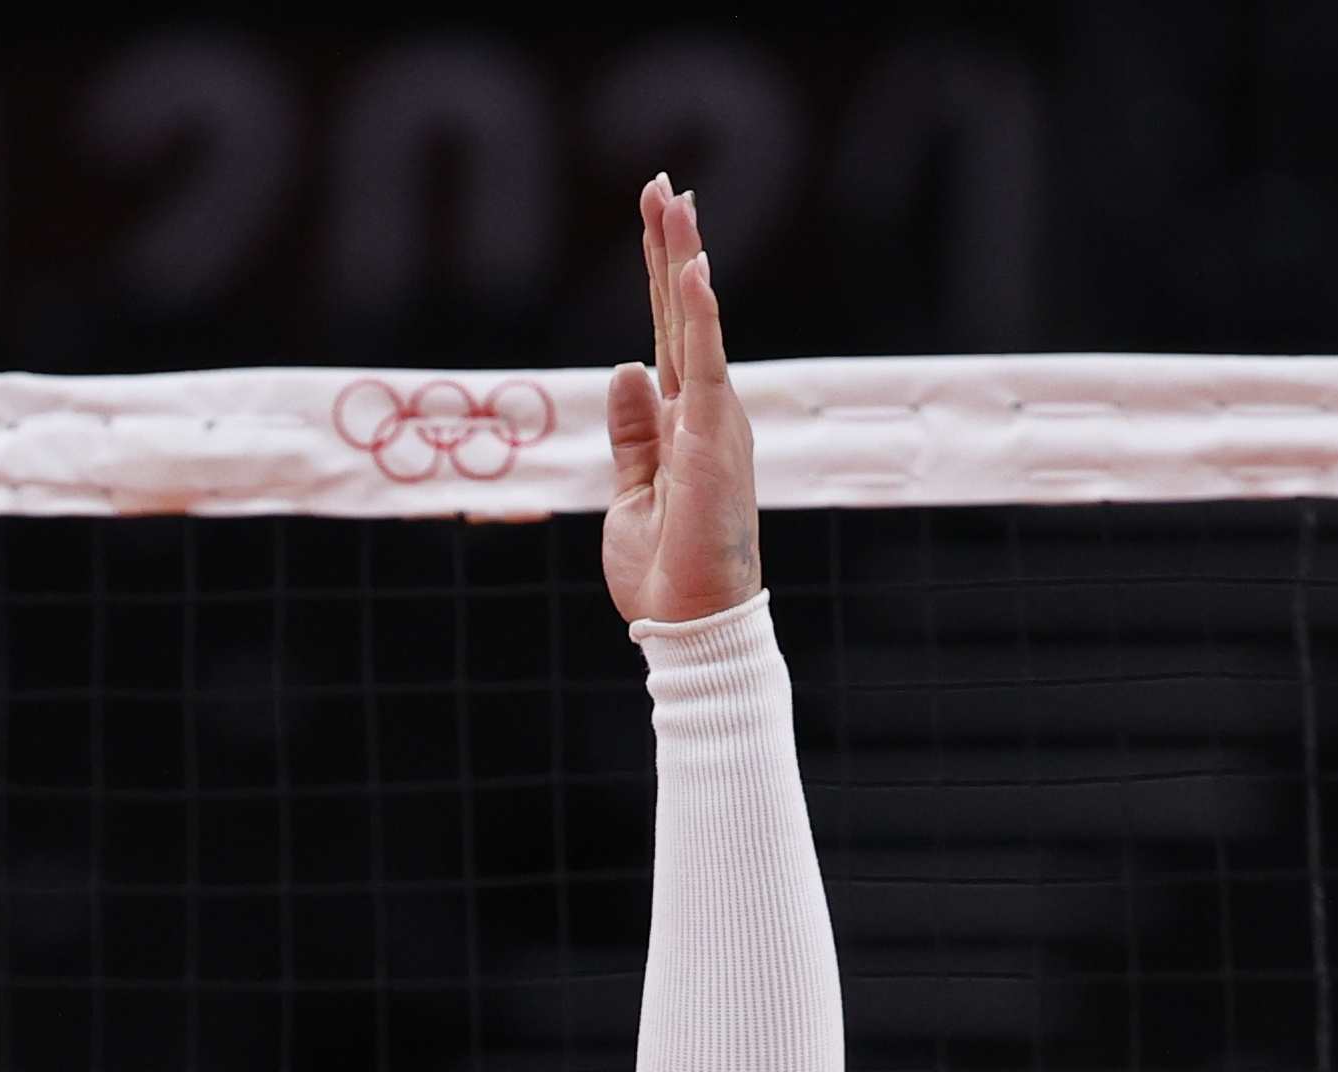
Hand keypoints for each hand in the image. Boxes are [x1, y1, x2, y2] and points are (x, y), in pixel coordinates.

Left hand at [602, 177, 759, 626]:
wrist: (686, 622)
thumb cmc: (665, 569)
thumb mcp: (631, 490)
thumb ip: (632, 431)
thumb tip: (623, 368)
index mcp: (684, 423)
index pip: (668, 334)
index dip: (659, 277)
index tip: (655, 220)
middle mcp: (706, 412)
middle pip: (682, 314)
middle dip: (671, 246)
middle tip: (662, 184)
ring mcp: (714, 422)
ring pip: (697, 323)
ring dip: (684, 258)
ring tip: (675, 199)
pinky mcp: (712, 441)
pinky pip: (707, 365)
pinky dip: (700, 315)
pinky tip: (693, 268)